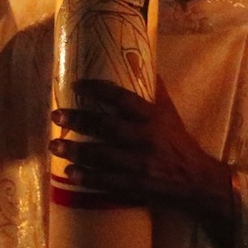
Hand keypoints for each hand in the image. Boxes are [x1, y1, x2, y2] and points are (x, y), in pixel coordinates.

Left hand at [50, 78, 232, 235]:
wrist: (194, 180)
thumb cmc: (177, 141)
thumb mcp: (169, 112)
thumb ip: (155, 89)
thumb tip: (143, 61)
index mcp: (152, 117)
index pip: (123, 98)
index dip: (98, 90)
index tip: (76, 85)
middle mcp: (144, 138)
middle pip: (106, 127)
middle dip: (79, 120)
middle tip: (56, 114)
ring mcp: (138, 164)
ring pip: (101, 155)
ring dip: (75, 151)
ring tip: (54, 145)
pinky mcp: (134, 186)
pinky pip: (106, 182)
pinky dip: (86, 178)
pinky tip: (68, 174)